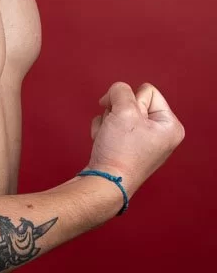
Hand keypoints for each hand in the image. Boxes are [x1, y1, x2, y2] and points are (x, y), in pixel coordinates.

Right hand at [85, 81, 184, 195]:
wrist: (104, 182)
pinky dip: (103, 131)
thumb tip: (115, 93)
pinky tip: (104, 144)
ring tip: (109, 138)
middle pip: (132, 101)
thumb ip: (120, 90)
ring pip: (118, 112)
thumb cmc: (120, 151)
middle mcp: (160, 134)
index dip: (131, 102)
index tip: (127, 121)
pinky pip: (112, 125)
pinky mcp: (127, 147)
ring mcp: (143, 141)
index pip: (147, 91)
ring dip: (108, 121)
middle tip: (116, 129)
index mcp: (170, 125)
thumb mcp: (123, 110)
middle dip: (117, 111)